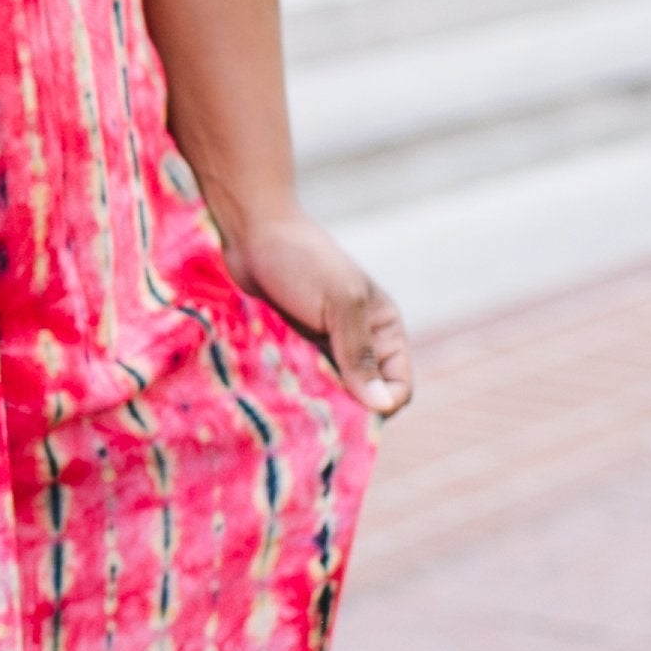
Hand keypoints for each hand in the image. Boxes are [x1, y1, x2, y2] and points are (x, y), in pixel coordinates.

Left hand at [221, 200, 412, 419]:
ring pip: (330, 394)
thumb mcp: (340, 304)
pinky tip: (278, 399)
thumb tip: (381, 406)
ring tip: (296, 411)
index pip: (398, 385)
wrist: (252, 231)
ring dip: (317, 405)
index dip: (383, 405)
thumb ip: (359, 354)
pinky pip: (301, 384)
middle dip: (347, 411)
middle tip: (318, 418)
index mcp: (384, 330)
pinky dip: (294, 394)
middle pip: (363, 397)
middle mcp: (358, 343)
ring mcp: (324, 348)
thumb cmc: (303, 260)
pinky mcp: (293, 350)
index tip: (351, 415)